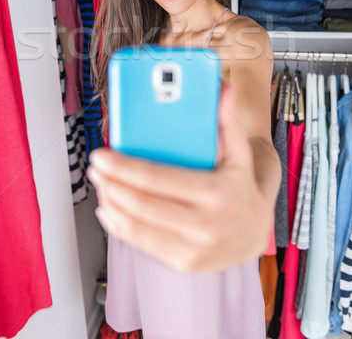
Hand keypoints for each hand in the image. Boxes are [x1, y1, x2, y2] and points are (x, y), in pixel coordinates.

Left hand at [87, 85, 272, 272]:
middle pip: (139, 204)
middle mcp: (205, 225)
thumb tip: (224, 89)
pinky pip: (139, 243)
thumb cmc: (242, 188)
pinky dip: (117, 224)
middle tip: (96, 166)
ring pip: (134, 226)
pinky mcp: (183, 262)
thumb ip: (227, 121)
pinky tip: (110, 207)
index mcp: (215, 192)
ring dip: (109, 202)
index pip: (156, 179)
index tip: (102, 155)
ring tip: (101, 183)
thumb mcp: (240, 153)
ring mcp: (193, 249)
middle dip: (109, 182)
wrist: (255, 234)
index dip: (122, 166)